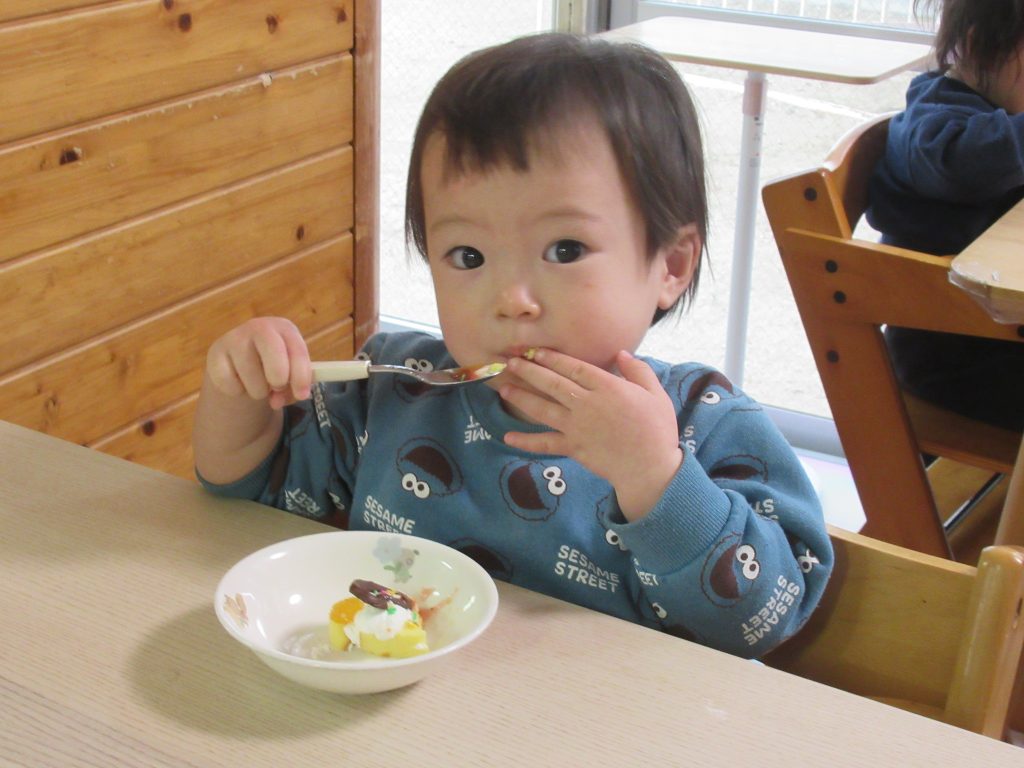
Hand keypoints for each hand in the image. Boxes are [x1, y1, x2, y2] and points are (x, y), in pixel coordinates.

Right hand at [205, 317, 311, 409]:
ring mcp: (235, 338)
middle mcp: (260, 327)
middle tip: (277, 387)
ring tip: (258, 384)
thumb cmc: (274, 368)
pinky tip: (239, 382)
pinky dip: (237, 391)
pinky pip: (229, 383)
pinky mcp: (215, 353)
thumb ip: (293, 386)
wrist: (242, 364)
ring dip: (258, 391)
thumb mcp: (290, 373)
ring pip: (251, 376)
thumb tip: (277, 400)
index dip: (301, 376)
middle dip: (279, 379)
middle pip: (274, 355)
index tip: (302, 395)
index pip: (297, 350)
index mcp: (285, 329)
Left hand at [500, 348, 682, 520]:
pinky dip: (525, 441)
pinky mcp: (572, 448)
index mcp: (607, 387)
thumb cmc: (657, 429)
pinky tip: (508, 436)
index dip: (553, 358)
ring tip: (504, 387)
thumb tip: (621, 354)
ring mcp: (576, 426)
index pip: (574, 368)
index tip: (536, 351)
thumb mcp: (655, 393)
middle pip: (552, 383)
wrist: (650, 468)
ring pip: (543, 408)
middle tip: (512, 362)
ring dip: (522, 397)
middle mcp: (586, 403)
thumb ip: (638, 371)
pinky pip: (544, 443)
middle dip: (530, 371)